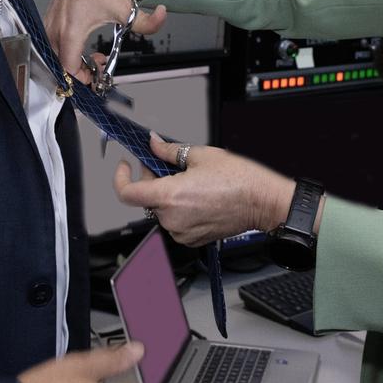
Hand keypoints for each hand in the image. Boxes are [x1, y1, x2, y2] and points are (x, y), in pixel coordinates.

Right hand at [46, 0, 168, 84]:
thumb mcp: (127, 7)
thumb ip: (149, 20)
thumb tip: (162, 16)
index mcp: (72, 31)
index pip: (69, 67)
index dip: (83, 76)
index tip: (98, 71)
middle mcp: (56, 29)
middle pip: (59, 64)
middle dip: (79, 70)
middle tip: (97, 63)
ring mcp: (49, 24)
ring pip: (54, 54)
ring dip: (71, 59)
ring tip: (89, 54)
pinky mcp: (48, 19)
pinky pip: (51, 42)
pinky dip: (64, 48)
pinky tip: (80, 42)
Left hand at [115, 132, 299, 245]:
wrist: (262, 202)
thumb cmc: (239, 180)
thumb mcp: (200, 155)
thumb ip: (169, 151)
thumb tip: (153, 144)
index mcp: (169, 197)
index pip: (127, 193)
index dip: (121, 177)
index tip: (126, 166)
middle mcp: (172, 219)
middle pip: (146, 198)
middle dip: (151, 179)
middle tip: (166, 164)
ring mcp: (182, 232)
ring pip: (161, 210)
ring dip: (166, 194)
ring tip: (187, 180)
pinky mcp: (192, 239)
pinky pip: (175, 222)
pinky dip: (178, 208)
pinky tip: (196, 195)